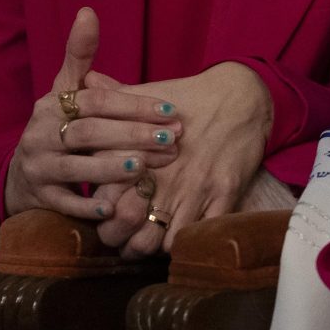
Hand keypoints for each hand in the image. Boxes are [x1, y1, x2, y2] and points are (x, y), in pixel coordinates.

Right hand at [2, 9, 183, 221]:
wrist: (23, 176)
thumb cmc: (57, 127)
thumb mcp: (65, 91)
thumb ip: (79, 55)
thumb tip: (88, 11)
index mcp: (52, 105)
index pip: (95, 101)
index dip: (133, 104)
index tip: (171, 110)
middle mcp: (40, 134)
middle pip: (89, 133)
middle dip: (133, 136)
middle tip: (171, 140)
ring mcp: (39, 167)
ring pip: (77, 168)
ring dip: (112, 169)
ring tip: (145, 168)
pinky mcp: (40, 199)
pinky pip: (65, 205)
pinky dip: (88, 208)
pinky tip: (113, 209)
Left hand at [92, 61, 273, 257]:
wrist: (243, 95)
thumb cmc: (191, 96)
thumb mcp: (150, 93)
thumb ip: (115, 97)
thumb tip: (86, 83)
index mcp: (140, 153)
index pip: (107, 202)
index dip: (100, 218)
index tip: (103, 220)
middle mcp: (165, 175)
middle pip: (130, 228)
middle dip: (121, 242)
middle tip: (123, 240)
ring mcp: (195, 189)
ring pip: (162, 242)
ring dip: (152, 247)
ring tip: (148, 241)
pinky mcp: (224, 196)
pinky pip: (199, 235)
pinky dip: (186, 243)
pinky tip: (180, 235)